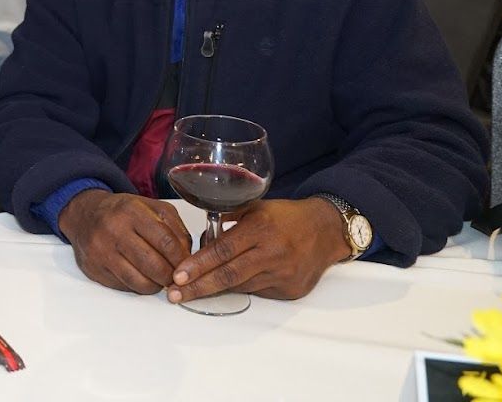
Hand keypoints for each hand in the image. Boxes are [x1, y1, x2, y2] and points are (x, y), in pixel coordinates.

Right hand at [58, 190, 192, 293]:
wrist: (84, 215)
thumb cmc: (122, 212)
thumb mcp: (151, 207)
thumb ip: (174, 228)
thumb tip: (188, 256)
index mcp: (132, 211)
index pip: (166, 241)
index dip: (182, 259)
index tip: (188, 265)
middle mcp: (114, 230)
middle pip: (154, 265)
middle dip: (171, 276)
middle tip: (177, 277)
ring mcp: (102, 251)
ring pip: (139, 282)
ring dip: (156, 285)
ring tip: (160, 279)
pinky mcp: (94, 269)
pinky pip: (124, 287)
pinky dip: (138, 286)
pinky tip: (142, 277)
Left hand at [167, 198, 347, 303]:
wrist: (326, 230)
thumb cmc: (286, 216)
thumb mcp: (256, 207)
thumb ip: (227, 217)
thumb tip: (200, 234)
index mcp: (260, 228)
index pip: (222, 250)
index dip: (198, 265)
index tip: (177, 275)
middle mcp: (272, 253)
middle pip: (229, 275)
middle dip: (198, 287)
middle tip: (175, 294)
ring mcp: (283, 274)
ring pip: (241, 286)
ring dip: (215, 289)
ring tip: (191, 291)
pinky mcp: (291, 290)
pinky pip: (257, 292)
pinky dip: (239, 288)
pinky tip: (226, 285)